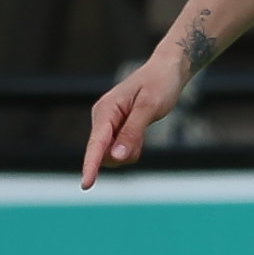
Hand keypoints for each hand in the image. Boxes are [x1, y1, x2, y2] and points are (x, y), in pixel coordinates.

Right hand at [82, 44, 189, 187]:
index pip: (96, 144)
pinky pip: (121, 150)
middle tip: (143, 132)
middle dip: (124, 154)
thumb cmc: (160, 84)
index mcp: (106, 110)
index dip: (90, 165)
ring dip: (130, 151)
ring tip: (144, 127)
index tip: (86, 184)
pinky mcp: (115, 129)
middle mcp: (102, 117)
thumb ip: (132, 133)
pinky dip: (132, 147)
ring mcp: (107, 124)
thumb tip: (116, 157)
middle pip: (104, 154)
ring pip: (113, 155)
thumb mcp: (149, 107)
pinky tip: (141, 129)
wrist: (167, 70)